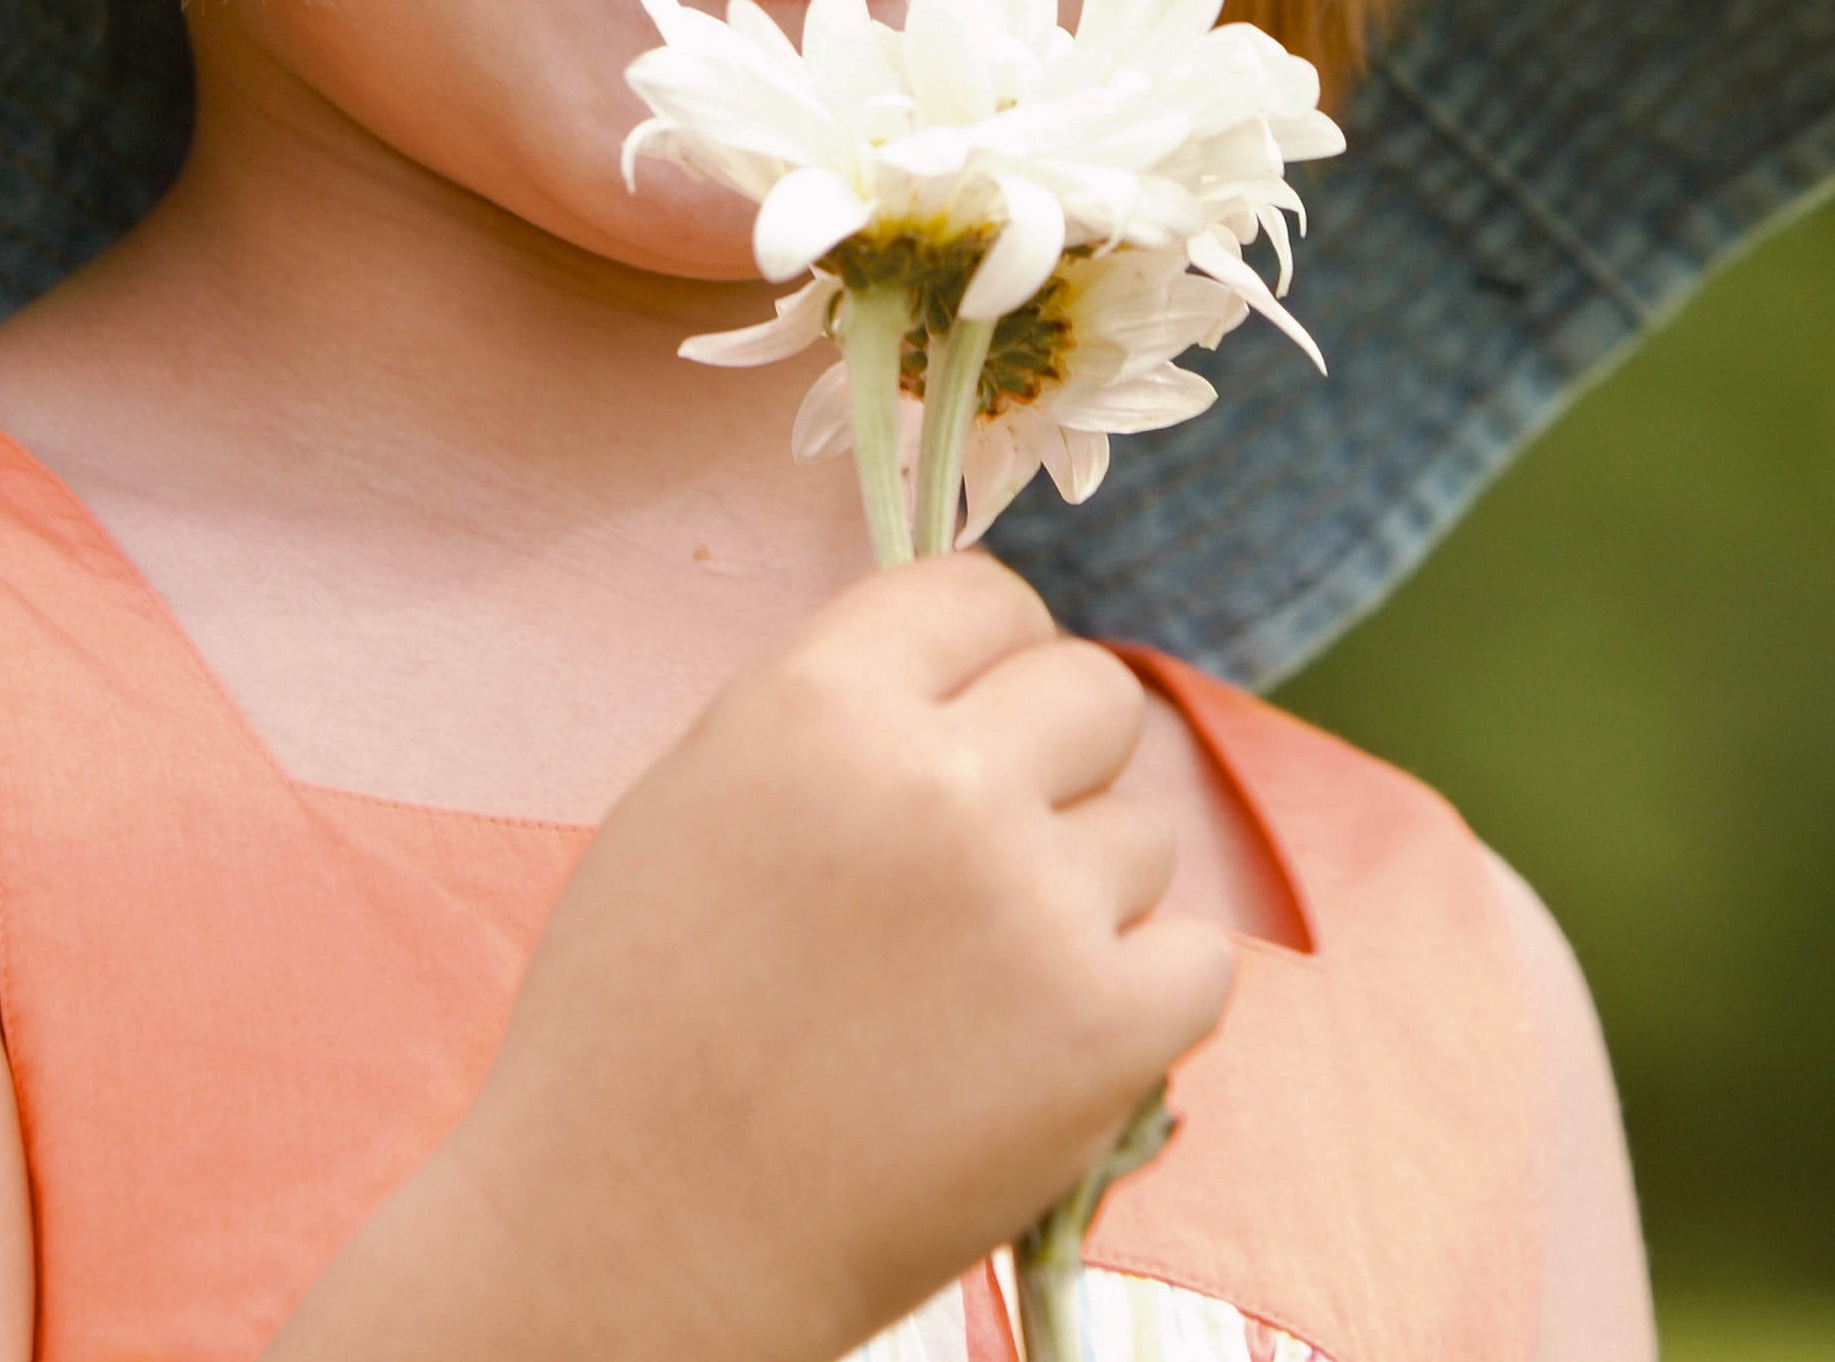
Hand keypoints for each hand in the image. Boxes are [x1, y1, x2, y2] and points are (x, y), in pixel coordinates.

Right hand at [277, 554, 1234, 1361]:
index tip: (980, 722)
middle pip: (1094, 694)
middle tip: (993, 859)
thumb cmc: (639, 1030)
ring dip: (1081, 899)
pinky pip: (1196, 960)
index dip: (988, 661)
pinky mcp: (1108, 1029)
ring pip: (1141, 838)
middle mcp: (941, 781)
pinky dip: (1139, 1002)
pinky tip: (1042, 1044)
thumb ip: (831, 719)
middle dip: (1056, 766)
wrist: (638, 1237)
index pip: (983, 596)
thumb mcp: (693, 801)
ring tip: (970, 993)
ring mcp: (1035, 906)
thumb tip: (961, 673)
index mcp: (819, 704)